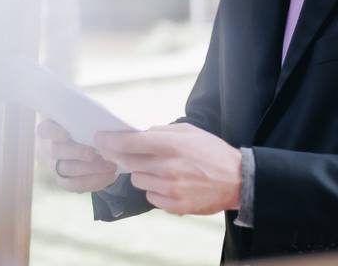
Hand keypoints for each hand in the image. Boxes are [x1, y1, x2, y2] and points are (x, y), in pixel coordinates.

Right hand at [36, 119, 119, 192]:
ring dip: (89, 168)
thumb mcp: (99, 122)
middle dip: (76, 152)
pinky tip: (109, 175)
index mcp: (56, 128)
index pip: (45, 129)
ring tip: (110, 165)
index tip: (66, 135)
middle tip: (94, 153)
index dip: (53, 132)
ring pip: (66, 169)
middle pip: (56, 150)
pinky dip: (93, 181)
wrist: (107, 152)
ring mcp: (57, 165)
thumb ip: (96, 121)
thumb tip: (103, 126)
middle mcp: (53, 147)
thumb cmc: (100, 131)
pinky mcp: (65, 181)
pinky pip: (74, 184)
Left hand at [94, 122, 241, 215]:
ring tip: (161, 169)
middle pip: (129, 162)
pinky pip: (150, 196)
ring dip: (143, 173)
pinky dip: (154, 189)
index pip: (129, 143)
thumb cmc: (212, 151)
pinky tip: (169, 183)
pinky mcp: (174, 205)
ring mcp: (170, 188)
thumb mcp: (188, 131)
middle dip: (123, 156)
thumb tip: (137, 134)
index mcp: (171, 145)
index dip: (110, 141)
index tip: (100, 139)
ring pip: (138, 179)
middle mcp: (168, 167)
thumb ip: (161, 132)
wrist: (238, 180)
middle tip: (126, 153)